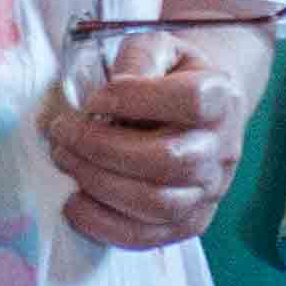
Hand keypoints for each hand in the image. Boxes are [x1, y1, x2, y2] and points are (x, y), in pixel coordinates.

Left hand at [44, 29, 245, 252]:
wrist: (198, 107)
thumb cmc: (168, 75)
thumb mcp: (157, 47)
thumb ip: (137, 59)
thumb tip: (108, 98)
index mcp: (220, 98)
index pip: (188, 102)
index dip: (135, 100)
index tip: (94, 98)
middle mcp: (222, 149)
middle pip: (167, 160)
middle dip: (102, 148)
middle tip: (62, 134)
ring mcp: (209, 191)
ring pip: (157, 204)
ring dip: (99, 185)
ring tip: (65, 160)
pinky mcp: (189, 222)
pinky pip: (148, 237)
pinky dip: (105, 225)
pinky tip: (74, 203)